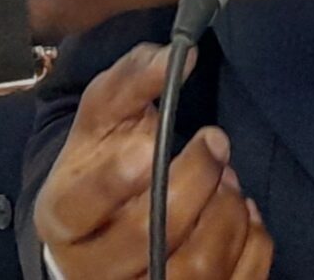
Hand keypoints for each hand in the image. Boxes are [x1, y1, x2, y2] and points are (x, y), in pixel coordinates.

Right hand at [33, 44, 270, 279]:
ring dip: (225, 212)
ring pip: (194, 268)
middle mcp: (93, 268)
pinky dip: (250, 242)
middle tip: (215, 140)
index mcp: (63, 215)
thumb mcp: (103, 118)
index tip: (151, 144)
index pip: (81, 205)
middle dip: (193, 181)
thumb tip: (180, 55)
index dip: (116, 179)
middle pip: (148, 237)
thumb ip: (133, 79)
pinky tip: (242, 212)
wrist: (102, 226)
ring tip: (228, 177)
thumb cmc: (102, 164)